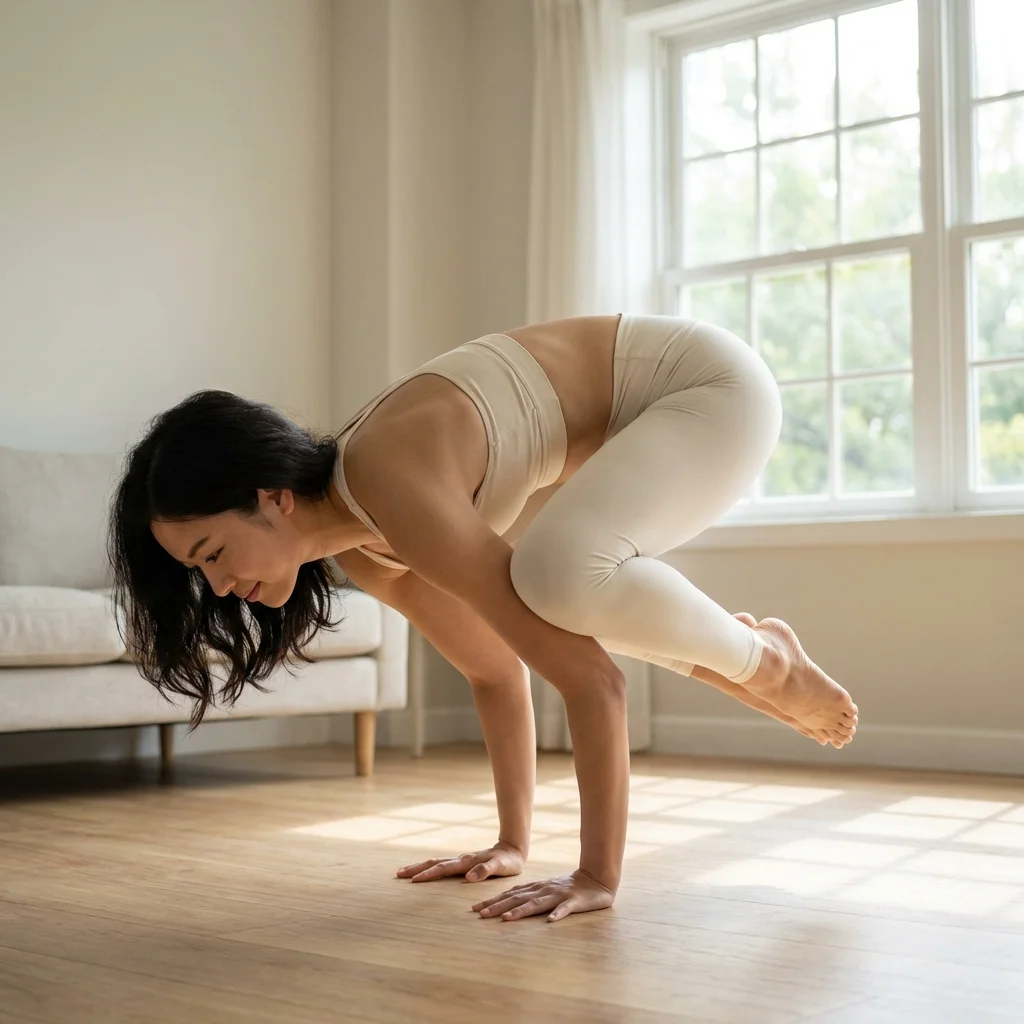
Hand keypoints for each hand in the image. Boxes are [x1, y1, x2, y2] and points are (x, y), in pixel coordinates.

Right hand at [396, 839, 524, 882]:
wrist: (512, 850)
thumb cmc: (508, 862)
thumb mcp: (501, 867)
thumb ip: (486, 871)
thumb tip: (469, 877)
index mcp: (466, 862)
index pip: (444, 869)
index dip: (429, 875)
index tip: (414, 880)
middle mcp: (460, 859)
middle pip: (434, 863)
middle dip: (416, 868)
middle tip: (398, 874)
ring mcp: (460, 860)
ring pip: (435, 862)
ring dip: (419, 867)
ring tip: (404, 872)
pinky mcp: (462, 863)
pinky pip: (442, 865)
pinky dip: (429, 868)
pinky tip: (423, 871)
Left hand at [471, 868, 614, 922]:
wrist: (596, 880)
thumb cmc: (569, 888)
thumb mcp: (546, 889)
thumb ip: (530, 894)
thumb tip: (508, 903)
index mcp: (537, 888)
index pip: (511, 894)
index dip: (493, 901)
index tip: (475, 908)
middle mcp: (544, 890)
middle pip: (517, 898)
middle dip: (498, 906)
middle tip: (480, 914)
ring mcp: (558, 895)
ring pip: (536, 904)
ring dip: (520, 911)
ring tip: (505, 919)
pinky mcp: (574, 902)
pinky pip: (565, 909)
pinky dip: (557, 914)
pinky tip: (549, 922)